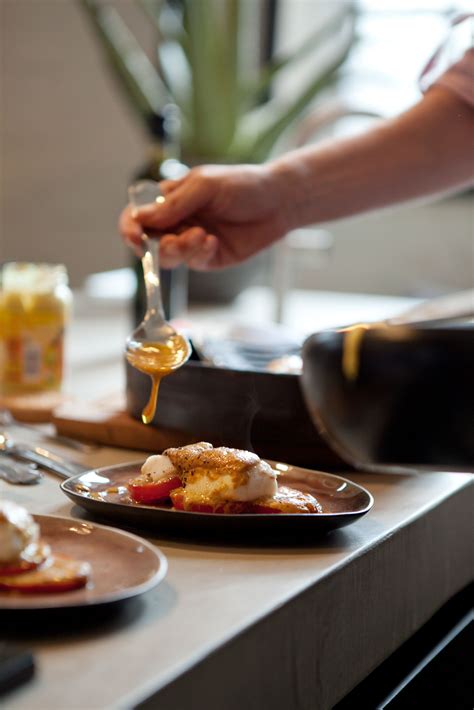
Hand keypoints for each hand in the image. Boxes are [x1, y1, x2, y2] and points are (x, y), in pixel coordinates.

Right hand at [119, 164, 289, 269]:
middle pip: (148, 242)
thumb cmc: (242, 185)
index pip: (137, 216)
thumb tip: (139, 218)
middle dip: (159, 244)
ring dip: (180, 249)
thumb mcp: (204, 186)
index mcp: (169, 199)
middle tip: (177, 239)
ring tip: (202, 236)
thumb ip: (173, 204)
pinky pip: (193, 262)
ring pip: (168, 256)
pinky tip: (214, 241)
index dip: (130, 228)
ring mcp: (190, 241)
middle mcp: (176, 221)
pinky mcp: (207, 257)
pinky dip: (200, 253)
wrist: (278, 202)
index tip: (135, 236)